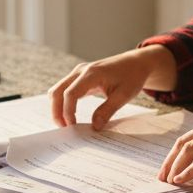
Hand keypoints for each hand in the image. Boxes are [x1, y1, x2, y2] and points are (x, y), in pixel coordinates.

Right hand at [49, 45, 172, 129]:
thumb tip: (95, 127)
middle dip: (57, 111)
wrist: (136, 63)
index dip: (68, 111)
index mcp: (91, 74)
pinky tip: (71, 115)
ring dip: (58, 107)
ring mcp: (79, 73)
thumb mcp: (124, 95)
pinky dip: (63, 103)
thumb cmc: (132, 76)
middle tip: (64, 129)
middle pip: (57, 91)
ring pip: (58, 90)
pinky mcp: (80, 77)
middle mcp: (81, 71)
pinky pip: (65, 90)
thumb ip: (108, 110)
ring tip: (66, 124)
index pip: (70, 93)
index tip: (72, 127)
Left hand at [159, 105, 192, 183]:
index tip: (169, 165)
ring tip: (168, 181)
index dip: (175, 153)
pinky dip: (189, 171)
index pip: (189, 137)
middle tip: (162, 176)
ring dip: (175, 167)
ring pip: (188, 151)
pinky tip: (181, 179)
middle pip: (182, 144)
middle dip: (169, 161)